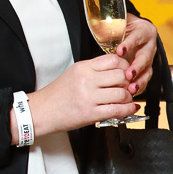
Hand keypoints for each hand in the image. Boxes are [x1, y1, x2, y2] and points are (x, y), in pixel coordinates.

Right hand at [26, 55, 140, 137]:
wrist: (41, 111)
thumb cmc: (58, 94)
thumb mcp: (74, 74)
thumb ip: (94, 70)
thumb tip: (116, 71)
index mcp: (83, 67)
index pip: (113, 60)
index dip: (125, 67)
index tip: (127, 72)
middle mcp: (87, 80)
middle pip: (120, 75)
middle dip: (129, 82)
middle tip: (129, 87)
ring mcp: (88, 97)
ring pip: (121, 93)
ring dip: (129, 97)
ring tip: (127, 99)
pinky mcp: (90, 113)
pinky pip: (116, 110)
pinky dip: (128, 109)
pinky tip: (130, 108)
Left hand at [113, 15, 157, 90]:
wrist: (126, 33)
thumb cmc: (120, 27)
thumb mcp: (115, 22)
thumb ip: (109, 22)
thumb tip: (97, 19)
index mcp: (144, 31)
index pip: (138, 37)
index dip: (129, 44)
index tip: (119, 51)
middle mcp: (150, 45)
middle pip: (146, 57)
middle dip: (137, 67)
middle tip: (128, 74)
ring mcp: (149, 59)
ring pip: (148, 71)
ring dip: (140, 81)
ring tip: (131, 89)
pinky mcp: (146, 70)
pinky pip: (144, 80)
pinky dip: (138, 87)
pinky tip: (130, 93)